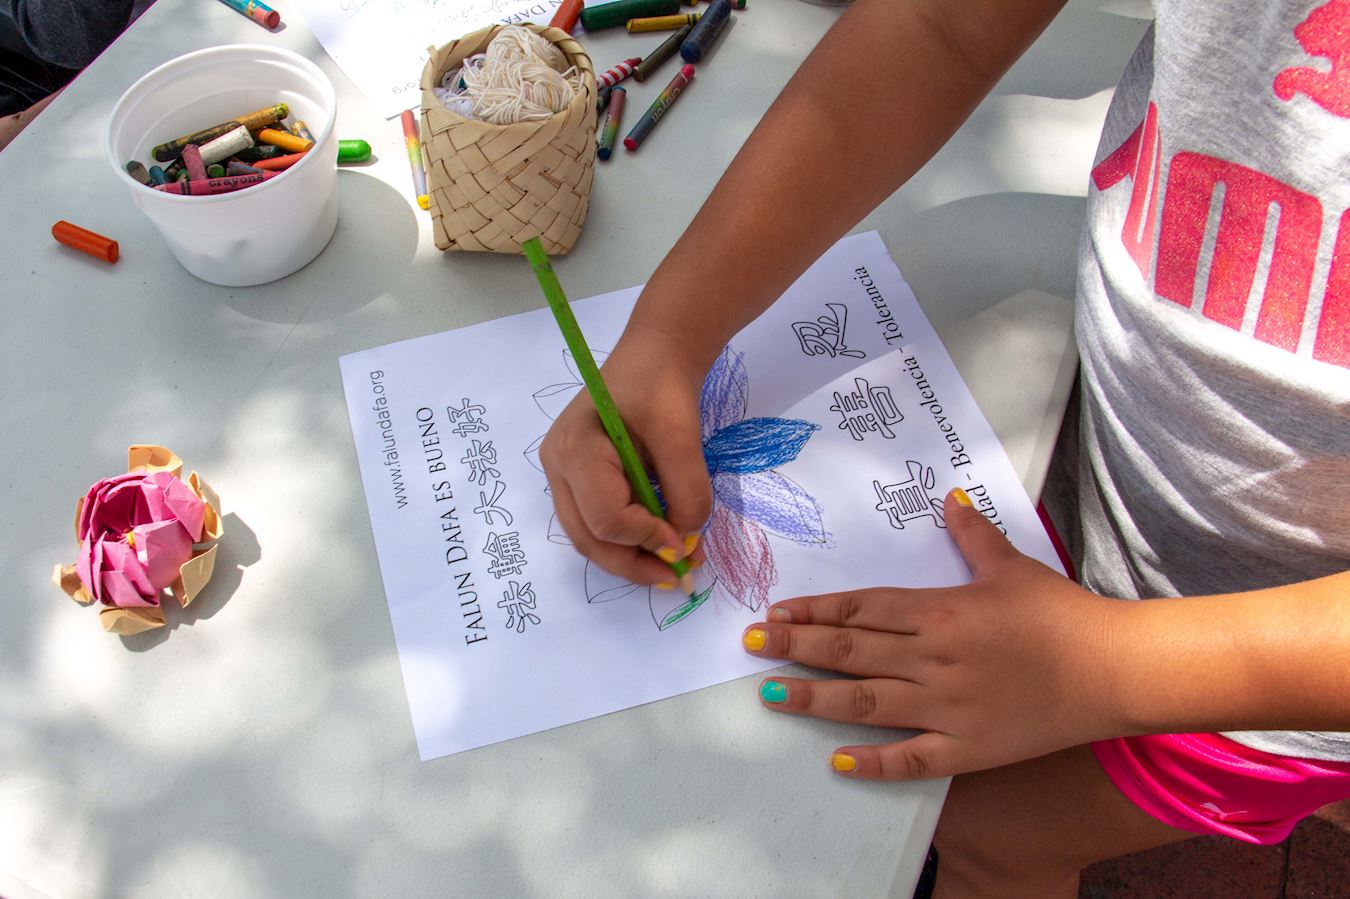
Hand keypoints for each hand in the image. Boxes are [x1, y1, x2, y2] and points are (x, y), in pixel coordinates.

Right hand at [540, 320, 711, 585]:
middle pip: (588, 537)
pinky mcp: (578, 481)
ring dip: (632, 557)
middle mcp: (558, 466)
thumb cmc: (663, 386)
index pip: (606, 516)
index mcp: (575, 447)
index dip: (647, 538)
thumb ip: (687, 492)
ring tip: (674, 565)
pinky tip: (660, 541)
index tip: (687, 543)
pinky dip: (629, 540)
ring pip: (590, 537)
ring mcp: (563, 475)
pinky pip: (598, 522)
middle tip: (679, 577)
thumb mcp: (683, 435)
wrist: (656, 357)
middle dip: (634, 563)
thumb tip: (686, 542)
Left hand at [741, 489, 1128, 779]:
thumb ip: (973, 535)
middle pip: (850, 651)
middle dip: (794, 646)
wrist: (1112, 669)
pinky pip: (911, 758)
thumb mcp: (1012, 566)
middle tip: (749, 644)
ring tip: (769, 693)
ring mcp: (947, 706)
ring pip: (865, 702)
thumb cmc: (1062, 614)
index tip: (775, 611)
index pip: (862, 609)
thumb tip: (950, 498)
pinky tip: (836, 761)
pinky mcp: (967, 748)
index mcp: (940, 611)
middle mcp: (933, 658)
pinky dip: (873, 762)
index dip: (815, 611)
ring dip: (813, 698)